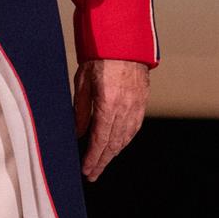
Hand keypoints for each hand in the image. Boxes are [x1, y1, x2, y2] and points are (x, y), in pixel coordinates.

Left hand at [74, 58, 148, 180]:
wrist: (123, 42)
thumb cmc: (98, 58)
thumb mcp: (82, 82)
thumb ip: (80, 109)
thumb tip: (77, 132)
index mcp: (109, 103)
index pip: (100, 139)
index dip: (93, 157)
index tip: (86, 169)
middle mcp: (125, 108)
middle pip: (114, 143)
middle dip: (102, 161)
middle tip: (92, 175)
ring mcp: (136, 106)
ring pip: (125, 138)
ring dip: (113, 154)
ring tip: (101, 164)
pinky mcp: (142, 103)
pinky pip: (133, 128)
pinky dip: (124, 141)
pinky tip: (117, 147)